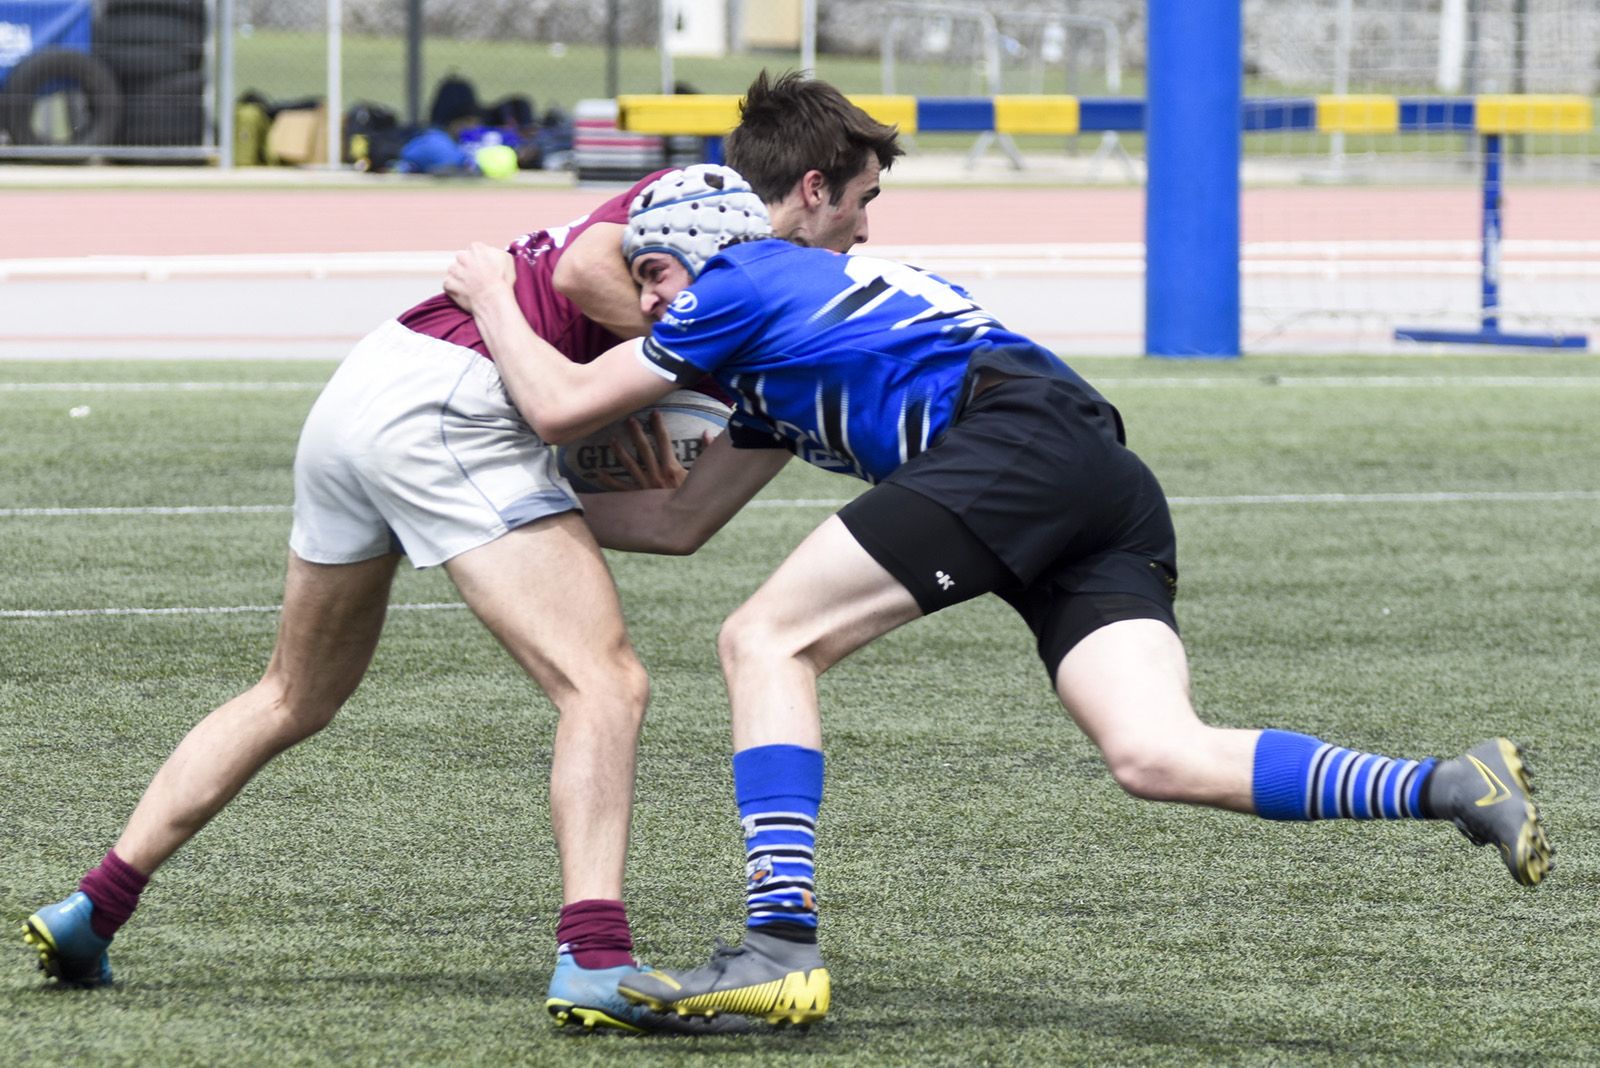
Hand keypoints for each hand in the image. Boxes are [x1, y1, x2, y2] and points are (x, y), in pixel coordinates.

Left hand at [443, 242, 515, 312]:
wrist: (494, 301)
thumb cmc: (502, 282)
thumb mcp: (506, 258)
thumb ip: (494, 251)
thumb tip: (488, 251)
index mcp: (476, 248)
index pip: (473, 250)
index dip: (479, 261)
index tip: (483, 269)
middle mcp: (462, 256)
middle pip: (461, 258)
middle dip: (466, 266)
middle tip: (476, 278)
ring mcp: (454, 270)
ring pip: (453, 271)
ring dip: (459, 277)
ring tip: (471, 287)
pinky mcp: (448, 283)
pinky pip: (448, 284)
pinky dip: (454, 289)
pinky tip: (465, 293)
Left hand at [593, 411, 711, 490]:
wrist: (684, 523)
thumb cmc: (694, 501)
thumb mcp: (702, 477)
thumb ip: (707, 452)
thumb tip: (708, 432)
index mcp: (671, 469)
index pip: (664, 441)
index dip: (659, 426)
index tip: (654, 413)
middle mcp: (656, 475)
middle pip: (644, 449)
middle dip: (637, 433)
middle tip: (629, 420)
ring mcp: (645, 487)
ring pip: (630, 465)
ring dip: (620, 452)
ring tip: (613, 440)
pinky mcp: (637, 499)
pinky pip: (620, 489)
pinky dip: (609, 482)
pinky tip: (599, 473)